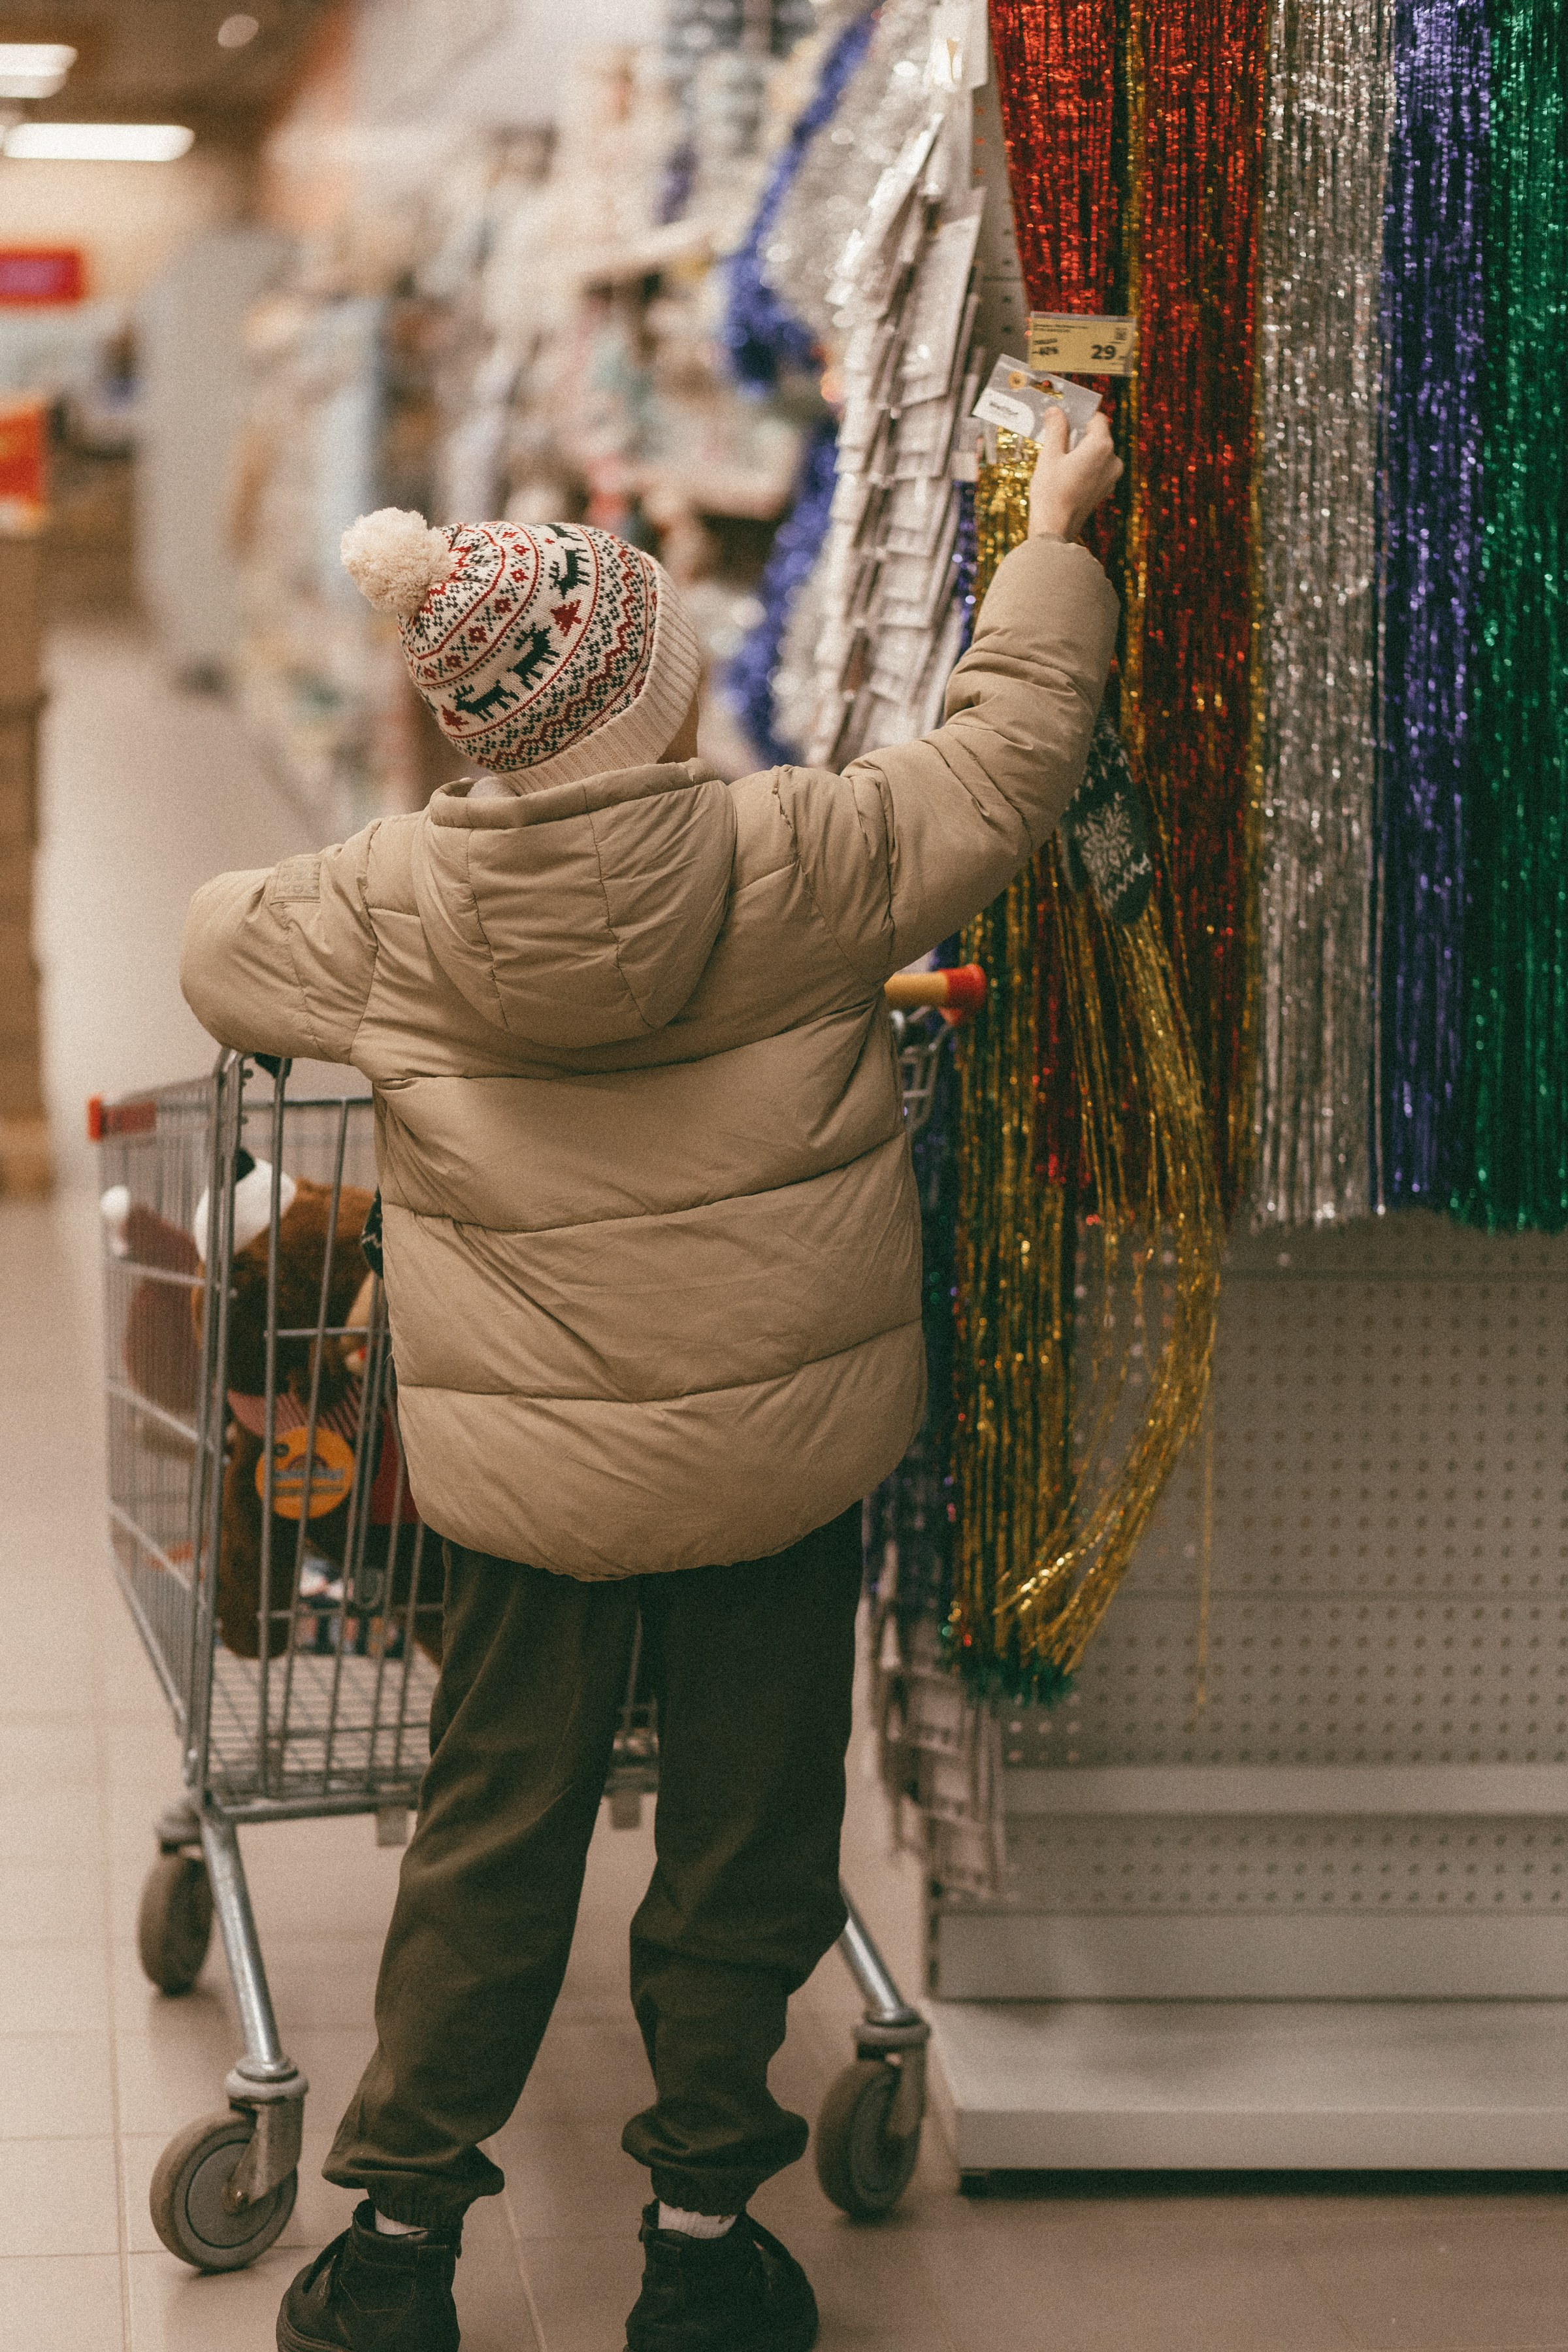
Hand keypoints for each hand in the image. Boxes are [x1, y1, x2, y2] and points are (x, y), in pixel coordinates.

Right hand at [1028, 407, 1122, 542]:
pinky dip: (1084, 466)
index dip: (1079, 416)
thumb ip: (1056, 428)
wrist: (1055, 529)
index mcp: (1102, 446)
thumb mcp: (1049, 455)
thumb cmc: (1051, 492)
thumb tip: (1056, 411)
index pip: (1097, 418)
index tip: (1063, 420)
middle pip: (1097, 435)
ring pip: (1097, 452)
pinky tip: (1066, 475)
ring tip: (1059, 463)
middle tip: (1056, 443)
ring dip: (1080, 451)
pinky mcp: (1106, 488)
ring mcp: (1112, 476)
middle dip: (1078, 435)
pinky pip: (1097, 468)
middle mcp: (1113, 459)